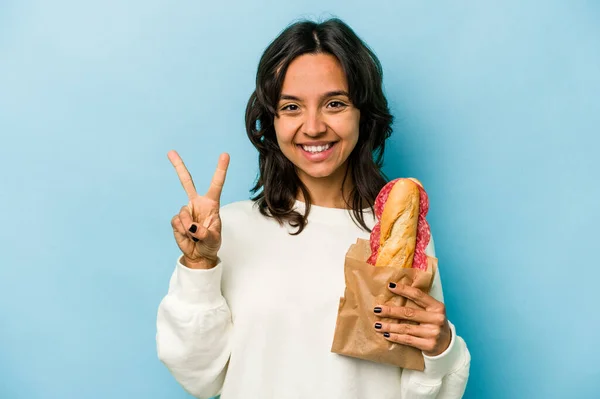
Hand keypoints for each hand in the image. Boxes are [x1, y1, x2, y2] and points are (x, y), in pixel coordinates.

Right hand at [168, 150, 229, 268]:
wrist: (199, 255)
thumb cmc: (211, 244)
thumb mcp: (213, 239)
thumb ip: (204, 233)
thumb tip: (191, 227)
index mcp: (211, 204)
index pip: (216, 184)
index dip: (220, 170)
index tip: (225, 155)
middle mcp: (197, 204)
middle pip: (186, 182)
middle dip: (178, 167)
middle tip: (171, 152)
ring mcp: (186, 211)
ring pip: (183, 213)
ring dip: (189, 227)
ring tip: (195, 236)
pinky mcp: (177, 220)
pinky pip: (177, 222)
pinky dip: (182, 231)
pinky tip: (188, 236)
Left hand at [373, 282, 451, 356]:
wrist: (446, 346)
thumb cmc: (434, 324)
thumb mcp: (432, 312)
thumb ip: (419, 304)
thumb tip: (396, 292)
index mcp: (437, 307)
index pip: (418, 295)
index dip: (403, 290)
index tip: (390, 286)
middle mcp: (437, 319)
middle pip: (409, 313)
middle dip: (390, 311)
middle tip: (377, 309)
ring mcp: (433, 333)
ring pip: (406, 328)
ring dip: (389, 326)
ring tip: (378, 325)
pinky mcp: (429, 345)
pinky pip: (407, 340)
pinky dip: (395, 337)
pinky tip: (386, 335)